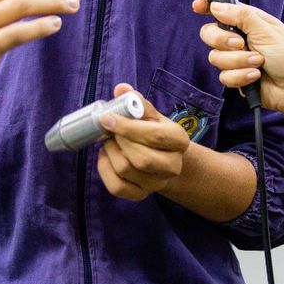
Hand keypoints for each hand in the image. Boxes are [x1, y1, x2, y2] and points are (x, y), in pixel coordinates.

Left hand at [96, 83, 189, 201]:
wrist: (162, 159)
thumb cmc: (154, 132)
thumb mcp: (151, 115)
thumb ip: (137, 103)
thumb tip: (122, 89)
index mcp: (179, 140)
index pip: (155, 136)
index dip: (128, 127)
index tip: (107, 118)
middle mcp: (173, 165)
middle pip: (142, 158)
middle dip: (119, 142)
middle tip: (108, 130)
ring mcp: (158, 183)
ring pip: (127, 171)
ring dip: (110, 153)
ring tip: (108, 141)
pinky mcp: (141, 194)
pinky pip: (118, 187)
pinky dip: (105, 170)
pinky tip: (105, 157)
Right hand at [191, 0, 283, 120]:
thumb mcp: (266, 30)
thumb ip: (241, 16)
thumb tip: (216, 6)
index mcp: (247, 21)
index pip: (220, 10)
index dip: (206, 6)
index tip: (198, 6)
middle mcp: (238, 38)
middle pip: (209, 33)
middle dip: (222, 40)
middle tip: (241, 44)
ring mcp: (235, 58)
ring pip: (215, 57)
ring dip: (238, 61)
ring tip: (259, 62)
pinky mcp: (235, 77)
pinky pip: (224, 76)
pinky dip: (241, 76)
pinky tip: (256, 76)